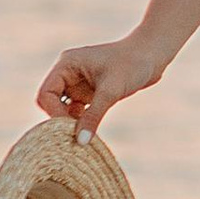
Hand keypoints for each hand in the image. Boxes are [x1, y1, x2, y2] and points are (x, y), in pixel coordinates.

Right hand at [35, 34, 165, 140]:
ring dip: (71, 122)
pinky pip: (77, 111)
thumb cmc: (132, 65)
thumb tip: (80, 142)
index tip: (69, 129)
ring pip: (63, 108)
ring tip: (84, 135)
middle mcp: (68, 73)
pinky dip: (81, 121)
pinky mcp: (90, 92)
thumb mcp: (111, 91)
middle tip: (75, 135)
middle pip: (51, 102)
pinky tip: (91, 131)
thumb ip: (94, 116)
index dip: (54, 113)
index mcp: (66, 64)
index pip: (46, 94)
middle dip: (60, 119)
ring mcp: (78, 83)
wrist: (153, 56)